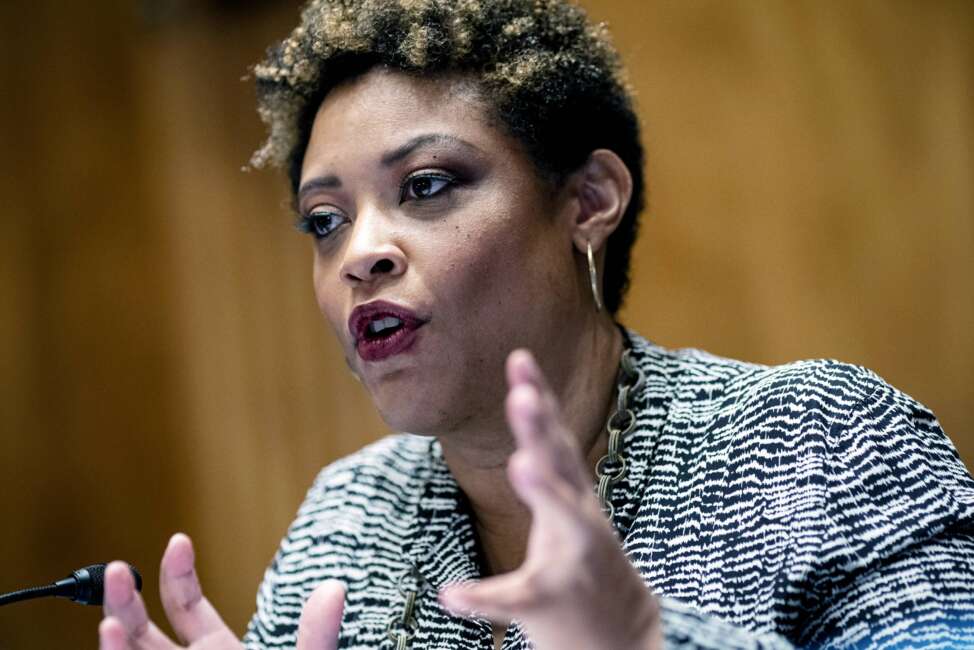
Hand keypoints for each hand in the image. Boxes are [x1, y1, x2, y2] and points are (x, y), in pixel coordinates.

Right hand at [99, 533, 344, 649]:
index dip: (178, 572)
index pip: (185, 605)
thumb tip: (335, 589)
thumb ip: (316, 635)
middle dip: (125, 600)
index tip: (178, 541)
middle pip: (142, 631)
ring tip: (108, 625)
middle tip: (118, 571)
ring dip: (115, 643)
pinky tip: (112, 648)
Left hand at [439, 350, 661, 649]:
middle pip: (563, 466)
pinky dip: (485, 597)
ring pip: (565, 520)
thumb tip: (524, 394)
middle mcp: (580, 517)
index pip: (556, 437)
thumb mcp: (570, 502)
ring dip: (544, 490)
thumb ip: (547, 454)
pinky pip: (518, 598)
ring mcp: (573, 559)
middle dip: (544, 432)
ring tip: (519, 464)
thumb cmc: (584, 560)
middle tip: (522, 397)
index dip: (541, 396)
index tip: (520, 357)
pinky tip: (452, 595)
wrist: (622, 637)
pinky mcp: (554, 601)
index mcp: (573, 492)